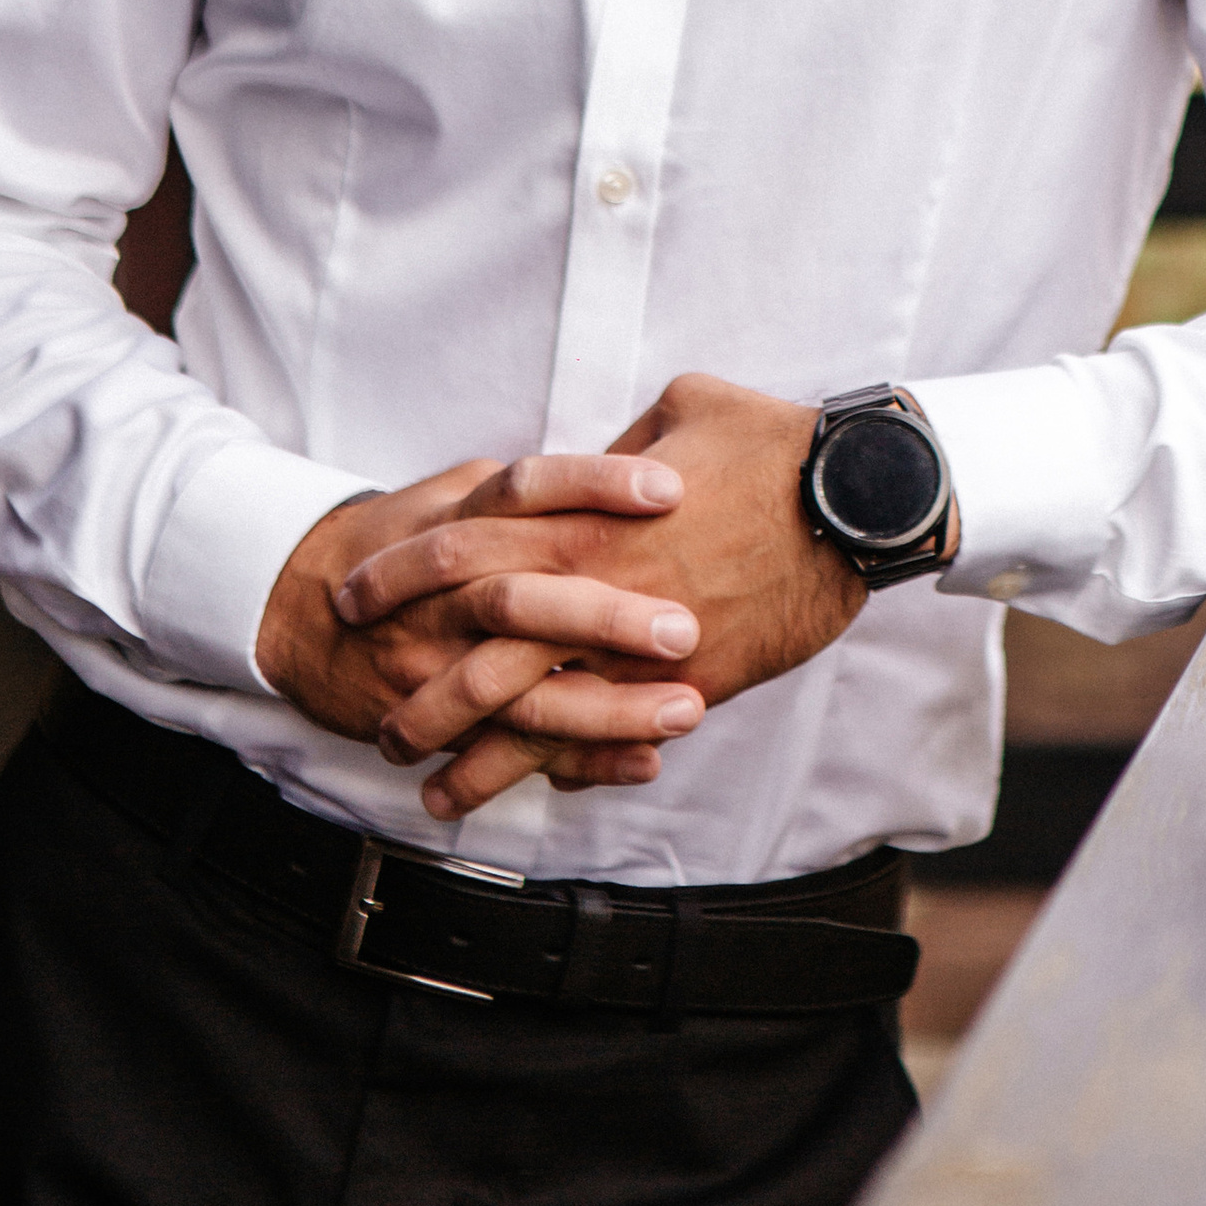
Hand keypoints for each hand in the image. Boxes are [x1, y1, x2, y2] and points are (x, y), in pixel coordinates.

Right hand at [255, 451, 709, 797]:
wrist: (297, 613)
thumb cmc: (395, 544)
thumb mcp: (446, 493)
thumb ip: (520, 489)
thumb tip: (609, 463)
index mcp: (458, 519)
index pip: (527, 488)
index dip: (596, 484)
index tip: (672, 486)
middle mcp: (445, 592)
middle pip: (521, 597)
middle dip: (604, 616)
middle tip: (685, 626)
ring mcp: (435, 662)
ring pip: (519, 689)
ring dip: (606, 705)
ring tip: (686, 707)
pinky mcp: (436, 722)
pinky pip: (510, 749)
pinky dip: (579, 759)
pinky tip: (643, 760)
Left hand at [336, 371, 865, 818]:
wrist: (853, 500)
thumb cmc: (770, 440)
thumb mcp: (679, 409)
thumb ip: (617, 451)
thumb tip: (593, 465)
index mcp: (580, 514)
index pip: (461, 547)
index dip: (398, 574)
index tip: (352, 597)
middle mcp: (595, 588)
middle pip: (476, 651)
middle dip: (416, 689)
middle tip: (373, 717)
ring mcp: (639, 647)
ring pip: (533, 716)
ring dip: (474, 757)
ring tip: (427, 788)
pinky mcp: (689, 686)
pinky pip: (610, 740)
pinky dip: (563, 773)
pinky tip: (533, 796)